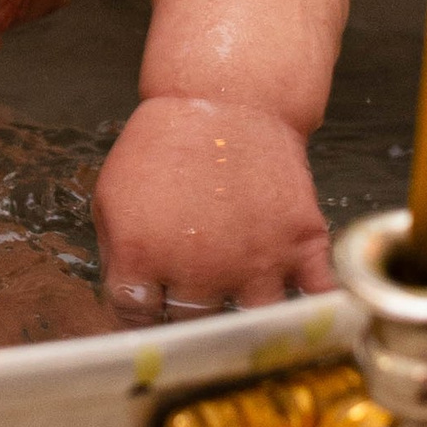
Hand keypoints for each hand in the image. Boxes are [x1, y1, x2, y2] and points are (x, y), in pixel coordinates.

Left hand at [93, 96, 334, 321]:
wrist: (228, 100)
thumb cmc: (166, 142)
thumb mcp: (112, 193)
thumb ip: (115, 254)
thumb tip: (128, 297)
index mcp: (142, 257)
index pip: (135, 317)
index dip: (141, 313)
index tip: (152, 306)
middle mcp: (198, 269)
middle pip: (191, 325)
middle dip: (189, 315)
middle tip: (194, 297)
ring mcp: (254, 261)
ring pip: (249, 327)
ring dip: (243, 322)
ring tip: (239, 307)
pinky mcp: (300, 244)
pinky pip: (315, 298)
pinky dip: (313, 313)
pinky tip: (304, 317)